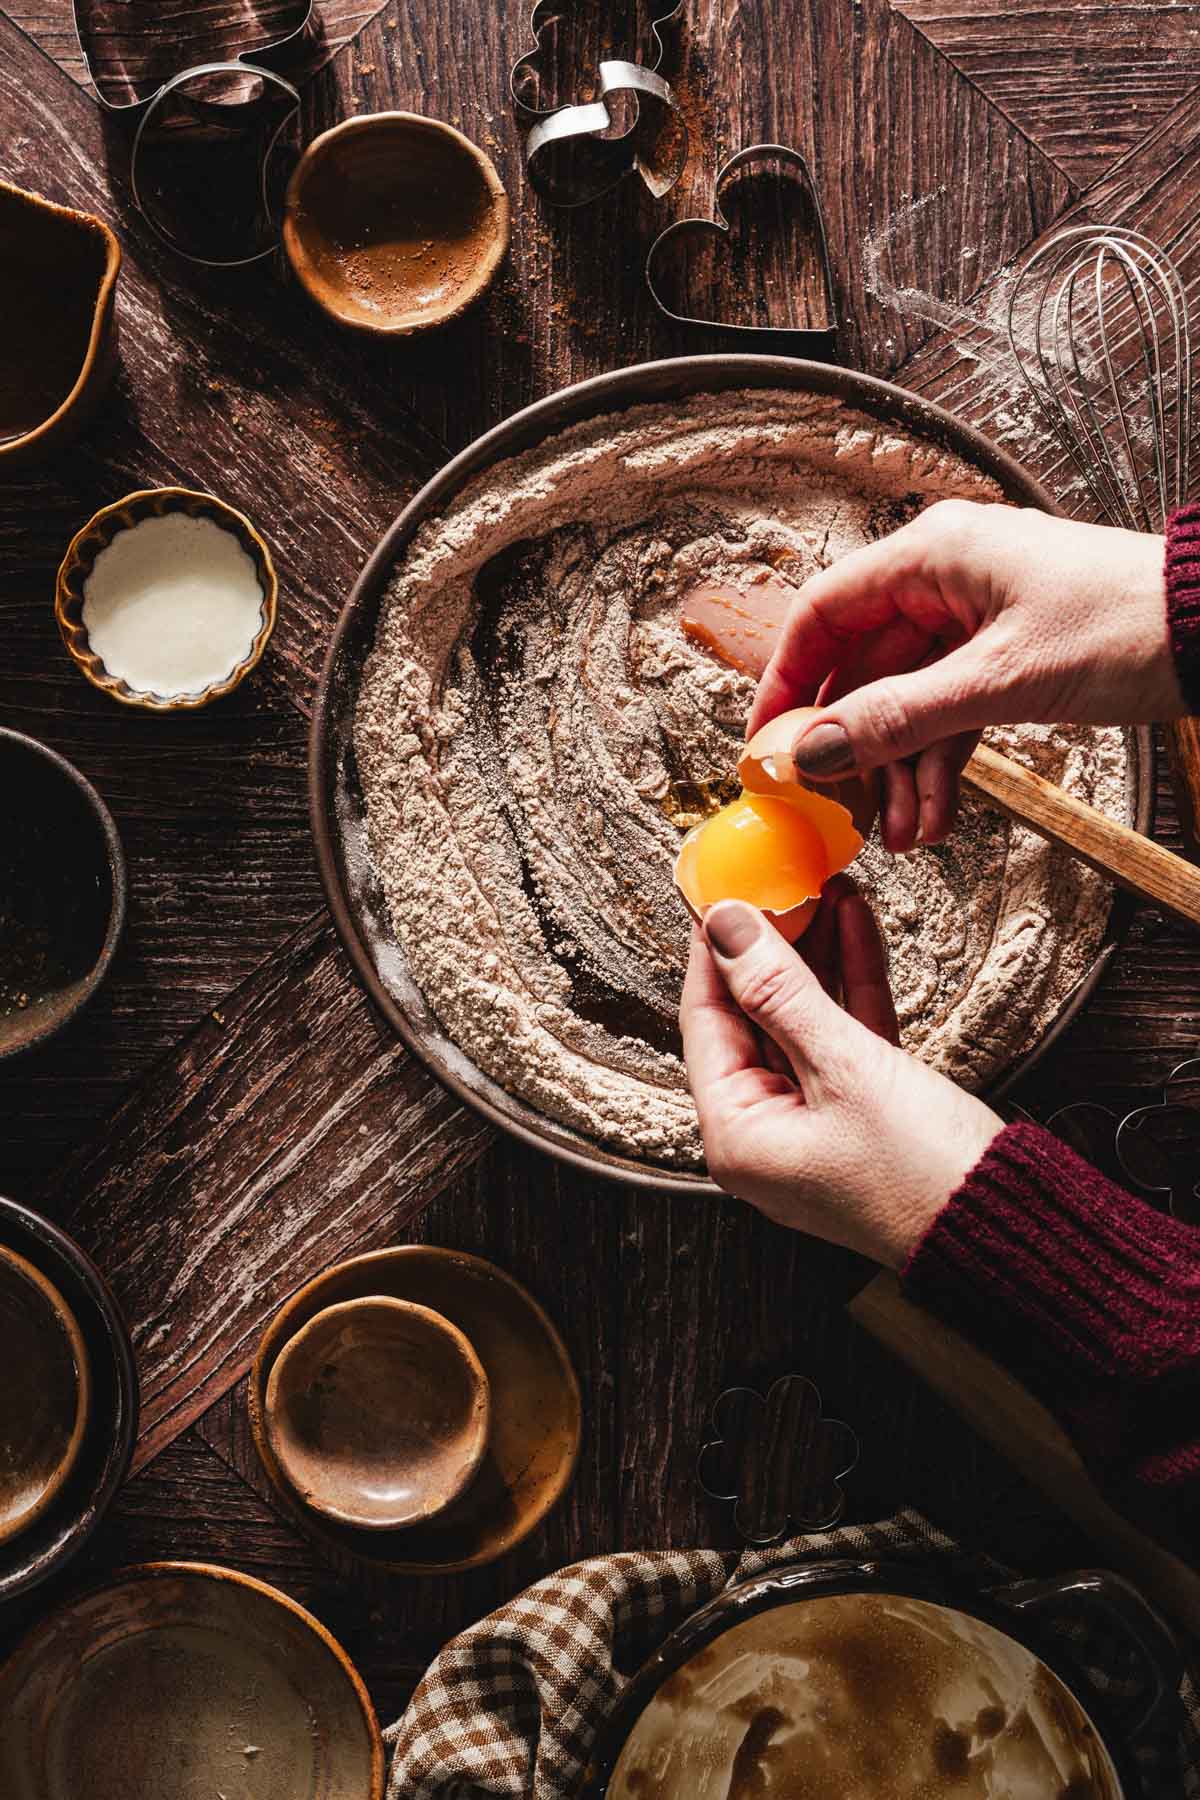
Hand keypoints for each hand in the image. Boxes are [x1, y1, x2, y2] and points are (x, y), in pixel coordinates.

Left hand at [679, 880, 1002, 1265]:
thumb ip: (780, 991)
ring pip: (802, 1021)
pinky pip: (844, 1037)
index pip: (705, 1023)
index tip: (723, 897)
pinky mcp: (863, 1113)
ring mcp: (815, 1123)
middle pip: (753, 1018)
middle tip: (781, 884)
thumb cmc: (921, 1173)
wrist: (1013, 1225)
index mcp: (738, 1137)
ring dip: (817, 956)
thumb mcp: (845, 1068)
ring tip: (826, 889)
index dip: (713, 954)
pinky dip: (851, 985)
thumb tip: (730, 928)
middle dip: (773, 947)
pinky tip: (856, 927)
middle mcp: (767, 1132)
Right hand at [747, 501, 1180, 851]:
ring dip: (903, 769)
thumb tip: (813, 751)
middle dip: (856, 748)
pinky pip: (950, 710)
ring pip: (908, 700)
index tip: (765, 742)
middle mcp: (945, 578)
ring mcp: (977, 617)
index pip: (823, 613)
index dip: (785, 680)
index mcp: (933, 555)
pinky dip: (941, 761)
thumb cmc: (1125, 625)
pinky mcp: (1007, 653)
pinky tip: (936, 814)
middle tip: (837, 807)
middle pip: (864, 668)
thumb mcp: (1000, 680)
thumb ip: (899, 718)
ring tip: (905, 834)